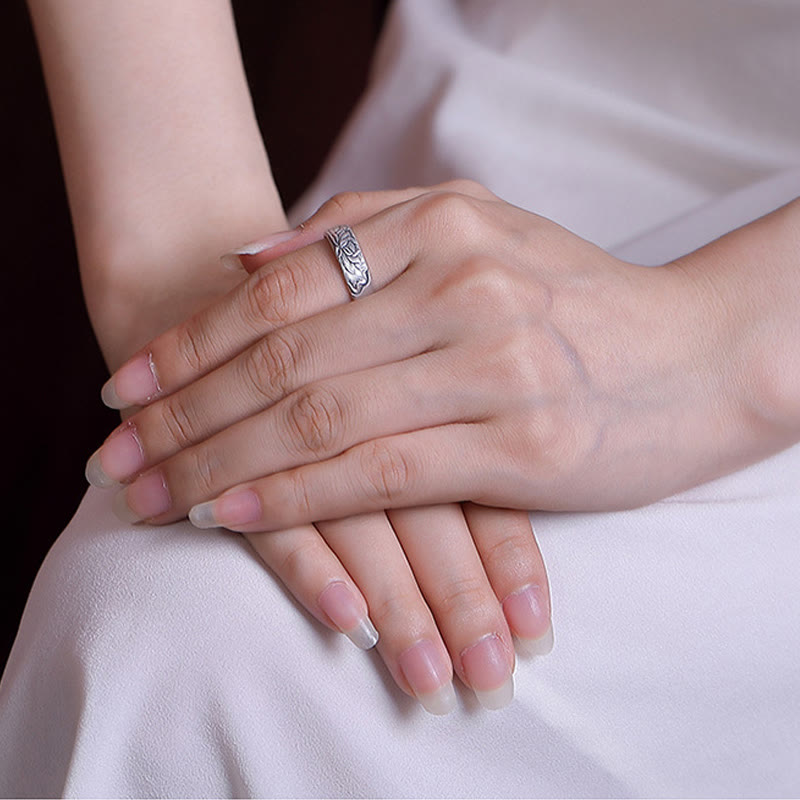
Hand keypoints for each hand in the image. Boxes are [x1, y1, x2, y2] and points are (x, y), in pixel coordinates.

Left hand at [87, 183, 554, 711]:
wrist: (698, 354)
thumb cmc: (579, 297)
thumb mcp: (480, 228)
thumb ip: (364, 227)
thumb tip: (245, 261)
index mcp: (444, 228)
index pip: (282, 291)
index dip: (191, 343)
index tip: (131, 386)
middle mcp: (461, 289)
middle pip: (283, 359)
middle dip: (183, 412)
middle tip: (114, 451)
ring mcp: (490, 368)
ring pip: (317, 420)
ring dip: (219, 462)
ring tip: (151, 492)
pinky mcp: (515, 448)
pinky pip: (377, 475)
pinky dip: (295, 497)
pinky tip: (234, 515)